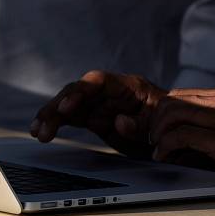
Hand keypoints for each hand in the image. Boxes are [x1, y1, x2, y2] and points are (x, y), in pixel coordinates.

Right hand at [29, 71, 166, 155]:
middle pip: (76, 91)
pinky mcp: (92, 117)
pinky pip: (69, 117)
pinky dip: (55, 123)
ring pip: (68, 103)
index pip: (97, 81)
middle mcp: (109, 92)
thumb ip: (140, 125)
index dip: (79, 92)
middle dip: (57, 107)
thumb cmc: (171, 126)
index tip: (66, 107)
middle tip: (44, 126)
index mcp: (128, 86)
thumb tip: (118, 121)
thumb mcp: (161, 128)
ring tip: (37, 132)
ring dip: (50, 116)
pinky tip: (40, 132)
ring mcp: (99, 104)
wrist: (176, 134)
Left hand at [150, 93, 214, 191]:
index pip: (179, 95)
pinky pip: (180, 136)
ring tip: (159, 150)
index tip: (159, 131)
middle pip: (170, 102)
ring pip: (171, 114)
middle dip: (155, 122)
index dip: (163, 113)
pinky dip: (166, 147)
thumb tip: (182, 133)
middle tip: (154, 141)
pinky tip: (165, 157)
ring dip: (158, 134)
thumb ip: (213, 122)